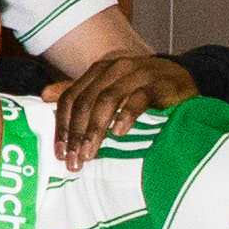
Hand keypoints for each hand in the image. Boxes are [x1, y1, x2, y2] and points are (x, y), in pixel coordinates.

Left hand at [54, 50, 196, 162]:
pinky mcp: (159, 83)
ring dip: (95, 130)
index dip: (63, 126)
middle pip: (86, 101)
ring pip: (107, 101)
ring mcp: (138, 73)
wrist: (185, 82)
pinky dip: (125, 116)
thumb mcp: (109, 88)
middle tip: (74, 161)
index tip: (60, 154)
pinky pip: (138, 99)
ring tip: (90, 154)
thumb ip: (80, 91)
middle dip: (77, 134)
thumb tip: (44, 95)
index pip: (72, 97)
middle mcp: (115, 68)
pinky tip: (119, 133)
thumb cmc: (143, 90)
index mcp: (99, 69)